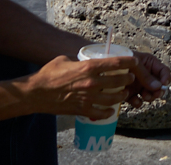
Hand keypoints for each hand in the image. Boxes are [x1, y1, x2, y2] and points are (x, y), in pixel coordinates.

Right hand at [22, 54, 136, 118]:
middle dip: (128, 79)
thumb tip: (88, 57)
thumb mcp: (66, 58)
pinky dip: (108, 112)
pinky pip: (100, 113)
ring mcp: (88, 98)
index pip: (115, 63)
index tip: (134, 61)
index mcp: (88, 67)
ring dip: (122, 96)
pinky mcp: (82, 109)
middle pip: (118, 81)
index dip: (128, 62)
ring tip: (124, 93)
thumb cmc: (49, 73)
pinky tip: (111, 110)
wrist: (36, 93)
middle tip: (131, 78)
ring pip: (113, 98)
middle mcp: (91, 83)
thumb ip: (80, 59)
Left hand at [122, 52, 168, 107]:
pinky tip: (135, 100)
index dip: (166, 78)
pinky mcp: (130, 94)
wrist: (104, 67)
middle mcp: (146, 76)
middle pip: (158, 86)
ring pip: (149, 95)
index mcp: (150, 64)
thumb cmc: (121, 59)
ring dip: (149, 97)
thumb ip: (146, 75)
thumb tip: (158, 86)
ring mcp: (138, 86)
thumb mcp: (135, 64)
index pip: (163, 71)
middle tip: (155, 94)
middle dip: (158, 91)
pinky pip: (137, 101)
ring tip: (145, 96)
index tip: (164, 84)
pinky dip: (137, 102)